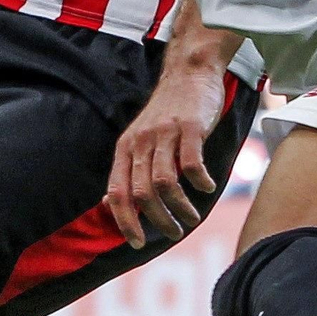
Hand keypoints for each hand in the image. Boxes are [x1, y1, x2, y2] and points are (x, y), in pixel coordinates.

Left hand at [104, 62, 228, 248]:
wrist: (189, 72)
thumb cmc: (166, 112)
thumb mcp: (138, 139)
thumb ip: (126, 169)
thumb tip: (108, 202)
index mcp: (125, 148)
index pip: (117, 193)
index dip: (124, 221)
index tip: (137, 243)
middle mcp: (141, 142)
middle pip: (142, 193)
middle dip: (158, 221)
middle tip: (174, 233)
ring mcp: (166, 134)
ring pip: (165, 183)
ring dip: (180, 208)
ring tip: (191, 218)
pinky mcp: (191, 127)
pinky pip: (193, 164)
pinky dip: (200, 183)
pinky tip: (208, 188)